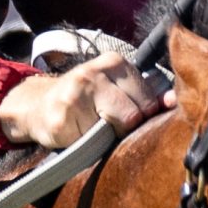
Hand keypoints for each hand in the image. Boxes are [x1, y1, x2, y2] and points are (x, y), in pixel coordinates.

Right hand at [0, 51, 174, 149]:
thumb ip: (143, 94)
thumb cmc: (83, 99)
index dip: (142, 116)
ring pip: (112, 129)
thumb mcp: (114, 87)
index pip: (148, 98)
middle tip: (106, 124)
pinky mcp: (61, 119)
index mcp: (114, 63)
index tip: (128, 118)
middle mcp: (95, 73)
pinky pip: (89, 143)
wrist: (35, 105)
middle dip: (124, 127)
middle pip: (133, 115)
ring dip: (104, 136)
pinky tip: (75, 133)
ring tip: (91, 128)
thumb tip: (172, 102)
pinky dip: (85, 145)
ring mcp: (76, 95)